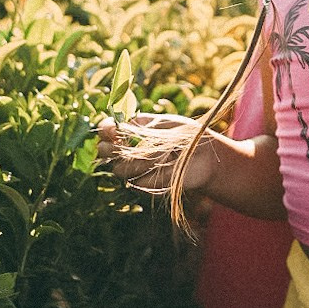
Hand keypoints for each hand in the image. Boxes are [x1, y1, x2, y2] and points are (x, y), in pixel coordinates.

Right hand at [96, 112, 215, 193]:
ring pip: (119, 169)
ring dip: (137, 161)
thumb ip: (142, 125)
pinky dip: (151, 172)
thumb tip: (121, 129)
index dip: (104, 130)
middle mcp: (128, 151)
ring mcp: (134, 169)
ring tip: (161, 154)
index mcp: (130, 131)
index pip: (106, 130)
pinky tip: (167, 166)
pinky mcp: (145, 185)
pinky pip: (138, 181)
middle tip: (123, 145)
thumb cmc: (186, 134)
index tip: (113, 130)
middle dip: (110, 148)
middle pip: (103, 152)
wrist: (206, 156)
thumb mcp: (165, 122)